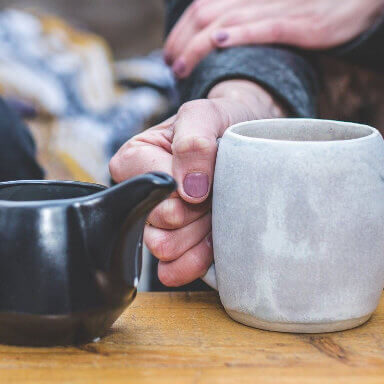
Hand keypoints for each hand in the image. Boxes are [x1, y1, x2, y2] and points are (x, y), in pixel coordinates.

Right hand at [109, 80, 284, 285]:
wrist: (250, 139)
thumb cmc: (222, 122)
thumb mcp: (206, 114)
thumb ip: (193, 141)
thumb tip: (189, 188)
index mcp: (133, 160)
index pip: (150, 190)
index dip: (183, 188)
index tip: (206, 176)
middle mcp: (138, 195)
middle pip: (160, 224)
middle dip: (196, 212)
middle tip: (216, 192)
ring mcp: (157, 225)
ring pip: (166, 249)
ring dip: (199, 234)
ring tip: (216, 212)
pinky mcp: (176, 249)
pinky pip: (174, 270)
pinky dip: (197, 261)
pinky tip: (214, 243)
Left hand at [164, 0, 383, 77]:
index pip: (201, 2)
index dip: (180, 28)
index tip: (169, 51)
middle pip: (205, 13)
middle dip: (181, 42)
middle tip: (170, 66)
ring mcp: (279, 2)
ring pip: (225, 22)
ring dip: (197, 47)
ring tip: (182, 70)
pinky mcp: (301, 22)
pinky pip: (262, 28)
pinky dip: (236, 34)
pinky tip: (217, 45)